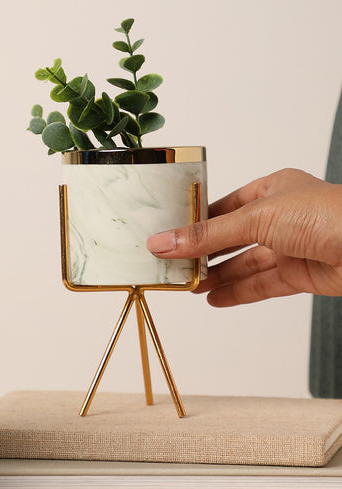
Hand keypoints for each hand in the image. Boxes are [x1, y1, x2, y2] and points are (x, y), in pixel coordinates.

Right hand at [146, 169, 341, 305]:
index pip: (226, 206)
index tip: (172, 234)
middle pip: (233, 238)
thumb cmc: (324, 214)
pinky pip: (262, 284)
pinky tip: (215, 299)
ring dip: (218, 276)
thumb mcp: (255, 218)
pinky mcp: (300, 273)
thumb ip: (208, 235)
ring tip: (189, 287)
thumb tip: (164, 242)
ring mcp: (290, 246)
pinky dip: (238, 292)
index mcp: (272, 189)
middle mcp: (281, 217)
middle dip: (205, 253)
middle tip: (177, 265)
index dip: (199, 220)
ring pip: (245, 264)